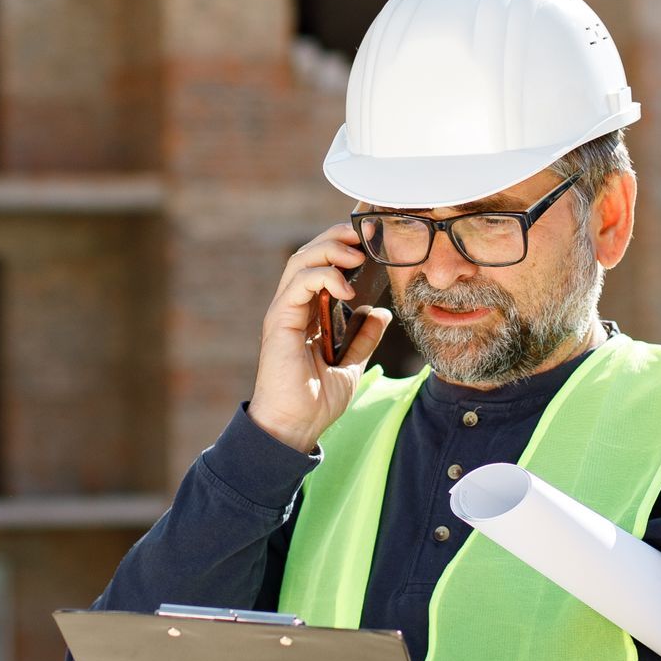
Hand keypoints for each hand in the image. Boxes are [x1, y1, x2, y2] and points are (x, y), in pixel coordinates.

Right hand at [247, 224, 392, 455]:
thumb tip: (381, 313)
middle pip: (308, 254)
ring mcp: (284, 312)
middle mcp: (293, 307)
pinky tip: (345, 288)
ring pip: (300, 261)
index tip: (368, 239)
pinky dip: (323, 276)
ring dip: (330, 250)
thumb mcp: (351, 365)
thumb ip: (363, 338)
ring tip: (357, 254)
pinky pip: (298, 283)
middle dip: (336, 238)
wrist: (295, 427)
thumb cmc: (316, 401)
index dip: (341, 247)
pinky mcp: (279, 320)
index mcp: (307, 313)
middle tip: (364, 234)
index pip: (320, 266)